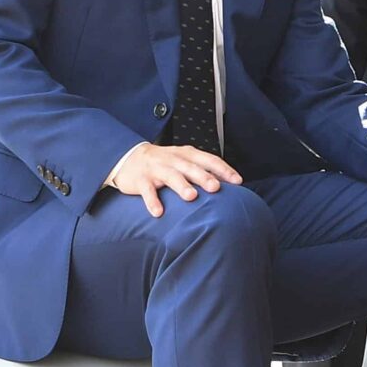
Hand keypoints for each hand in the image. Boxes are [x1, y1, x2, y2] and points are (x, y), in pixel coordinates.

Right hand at [109, 142, 242, 218]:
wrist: (129, 157)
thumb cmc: (164, 162)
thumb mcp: (184, 161)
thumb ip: (203, 170)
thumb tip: (229, 184)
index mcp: (186, 154)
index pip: (208, 159)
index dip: (223, 169)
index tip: (237, 181)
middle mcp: (173, 160)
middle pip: (190, 167)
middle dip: (203, 177)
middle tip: (215, 188)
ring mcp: (156, 169)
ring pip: (170, 176)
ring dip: (181, 185)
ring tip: (191, 197)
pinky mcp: (141, 180)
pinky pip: (147, 190)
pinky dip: (152, 201)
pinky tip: (158, 212)